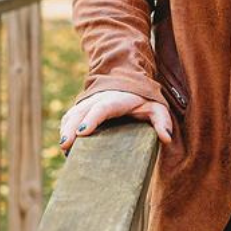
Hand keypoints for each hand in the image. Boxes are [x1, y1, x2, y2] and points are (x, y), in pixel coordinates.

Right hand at [59, 89, 173, 156]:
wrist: (128, 82)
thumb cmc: (143, 99)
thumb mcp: (156, 107)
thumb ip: (162, 120)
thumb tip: (167, 138)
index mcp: (116, 100)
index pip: (102, 108)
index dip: (92, 119)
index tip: (83, 131)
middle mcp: (99, 99)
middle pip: (82, 112)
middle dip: (72, 127)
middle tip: (65, 145)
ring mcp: (88, 103)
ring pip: (73, 114)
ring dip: (66, 129)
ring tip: (63, 148)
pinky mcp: (82, 108)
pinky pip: (70, 117)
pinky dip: (65, 128)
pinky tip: (64, 145)